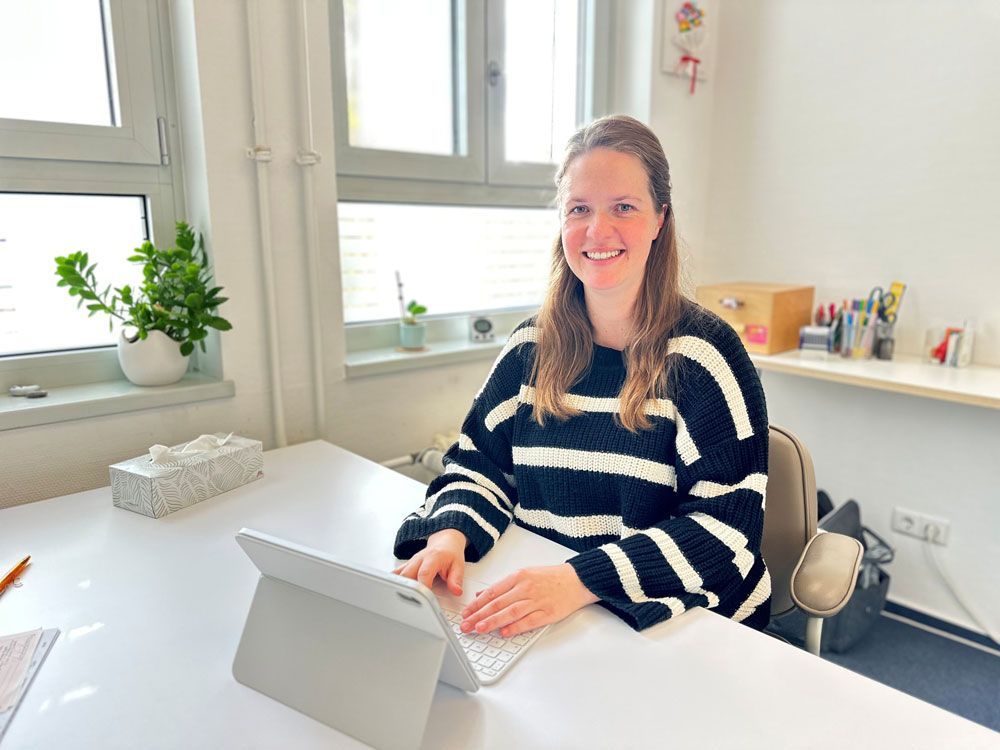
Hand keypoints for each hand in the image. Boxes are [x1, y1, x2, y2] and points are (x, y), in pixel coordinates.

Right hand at [392, 529, 466, 595]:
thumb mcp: (458, 566)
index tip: (425, 599)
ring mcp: (411, 562)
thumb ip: (456, 579)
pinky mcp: (406, 565)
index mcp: (433, 558)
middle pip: (408, 575)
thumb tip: (457, 591)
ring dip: (400, 587)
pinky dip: (393, 582)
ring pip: (400, 575)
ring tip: (402, 602)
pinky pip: (396, 574)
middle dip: (408, 590)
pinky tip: (391, 592)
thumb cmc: (450, 554)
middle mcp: (419, 559)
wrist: (444, 541)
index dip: (423, 586)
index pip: (424, 573)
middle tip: (413, 604)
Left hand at [459, 563, 598, 637]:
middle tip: (466, 625)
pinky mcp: (548, 613)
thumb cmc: (551, 577)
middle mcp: (526, 588)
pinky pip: (529, 621)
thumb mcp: (524, 574)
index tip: (466, 613)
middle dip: (479, 615)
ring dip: (493, 621)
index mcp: (518, 577)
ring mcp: (537, 600)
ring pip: (510, 612)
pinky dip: (516, 627)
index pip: (492, 592)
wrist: (577, 579)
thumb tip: (481, 596)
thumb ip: (503, 586)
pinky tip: (504, 632)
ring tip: (480, 628)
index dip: (477, 604)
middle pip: (498, 603)